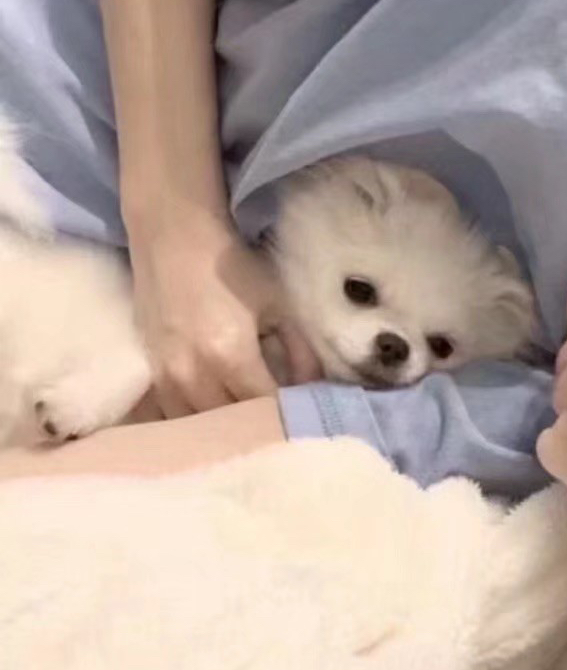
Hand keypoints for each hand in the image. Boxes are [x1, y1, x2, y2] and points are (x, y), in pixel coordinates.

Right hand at [127, 213, 319, 417]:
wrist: (173, 239)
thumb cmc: (231, 268)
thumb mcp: (278, 306)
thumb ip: (301, 353)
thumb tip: (314, 389)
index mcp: (230, 356)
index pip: (264, 408)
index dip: (286, 418)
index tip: (303, 420)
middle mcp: (193, 373)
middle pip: (229, 425)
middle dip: (256, 429)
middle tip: (279, 427)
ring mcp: (165, 375)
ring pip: (197, 427)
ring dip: (224, 431)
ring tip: (247, 428)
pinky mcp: (150, 371)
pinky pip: (172, 414)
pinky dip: (193, 423)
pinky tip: (212, 422)